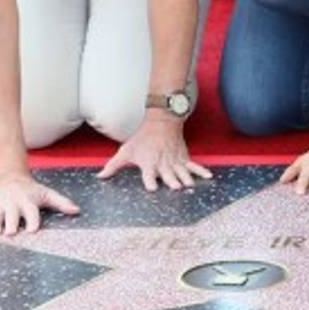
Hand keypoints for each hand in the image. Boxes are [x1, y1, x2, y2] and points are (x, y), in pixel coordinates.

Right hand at [0, 172, 79, 235]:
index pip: (31, 212)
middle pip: (12, 215)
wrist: (11, 177)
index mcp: (28, 202)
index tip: (33, 230)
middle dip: (12, 223)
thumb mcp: (47, 194)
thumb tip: (77, 211)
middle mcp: (13, 203)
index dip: (33, 220)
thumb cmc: (32, 191)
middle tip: (12, 233)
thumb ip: (62, 203)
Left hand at [97, 113, 212, 190]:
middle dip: (172, 181)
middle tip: (176, 188)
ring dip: (186, 179)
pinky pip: (194, 166)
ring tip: (189, 186)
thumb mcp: (125, 150)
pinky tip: (209, 177)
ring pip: (182, 172)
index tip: (152, 188)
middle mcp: (163, 163)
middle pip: (168, 174)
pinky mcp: (184, 157)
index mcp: (148, 163)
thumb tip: (99, 177)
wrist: (161, 121)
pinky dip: (202, 171)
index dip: (150, 181)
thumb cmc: (142, 138)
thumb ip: (113, 166)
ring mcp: (175, 160)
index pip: (149, 175)